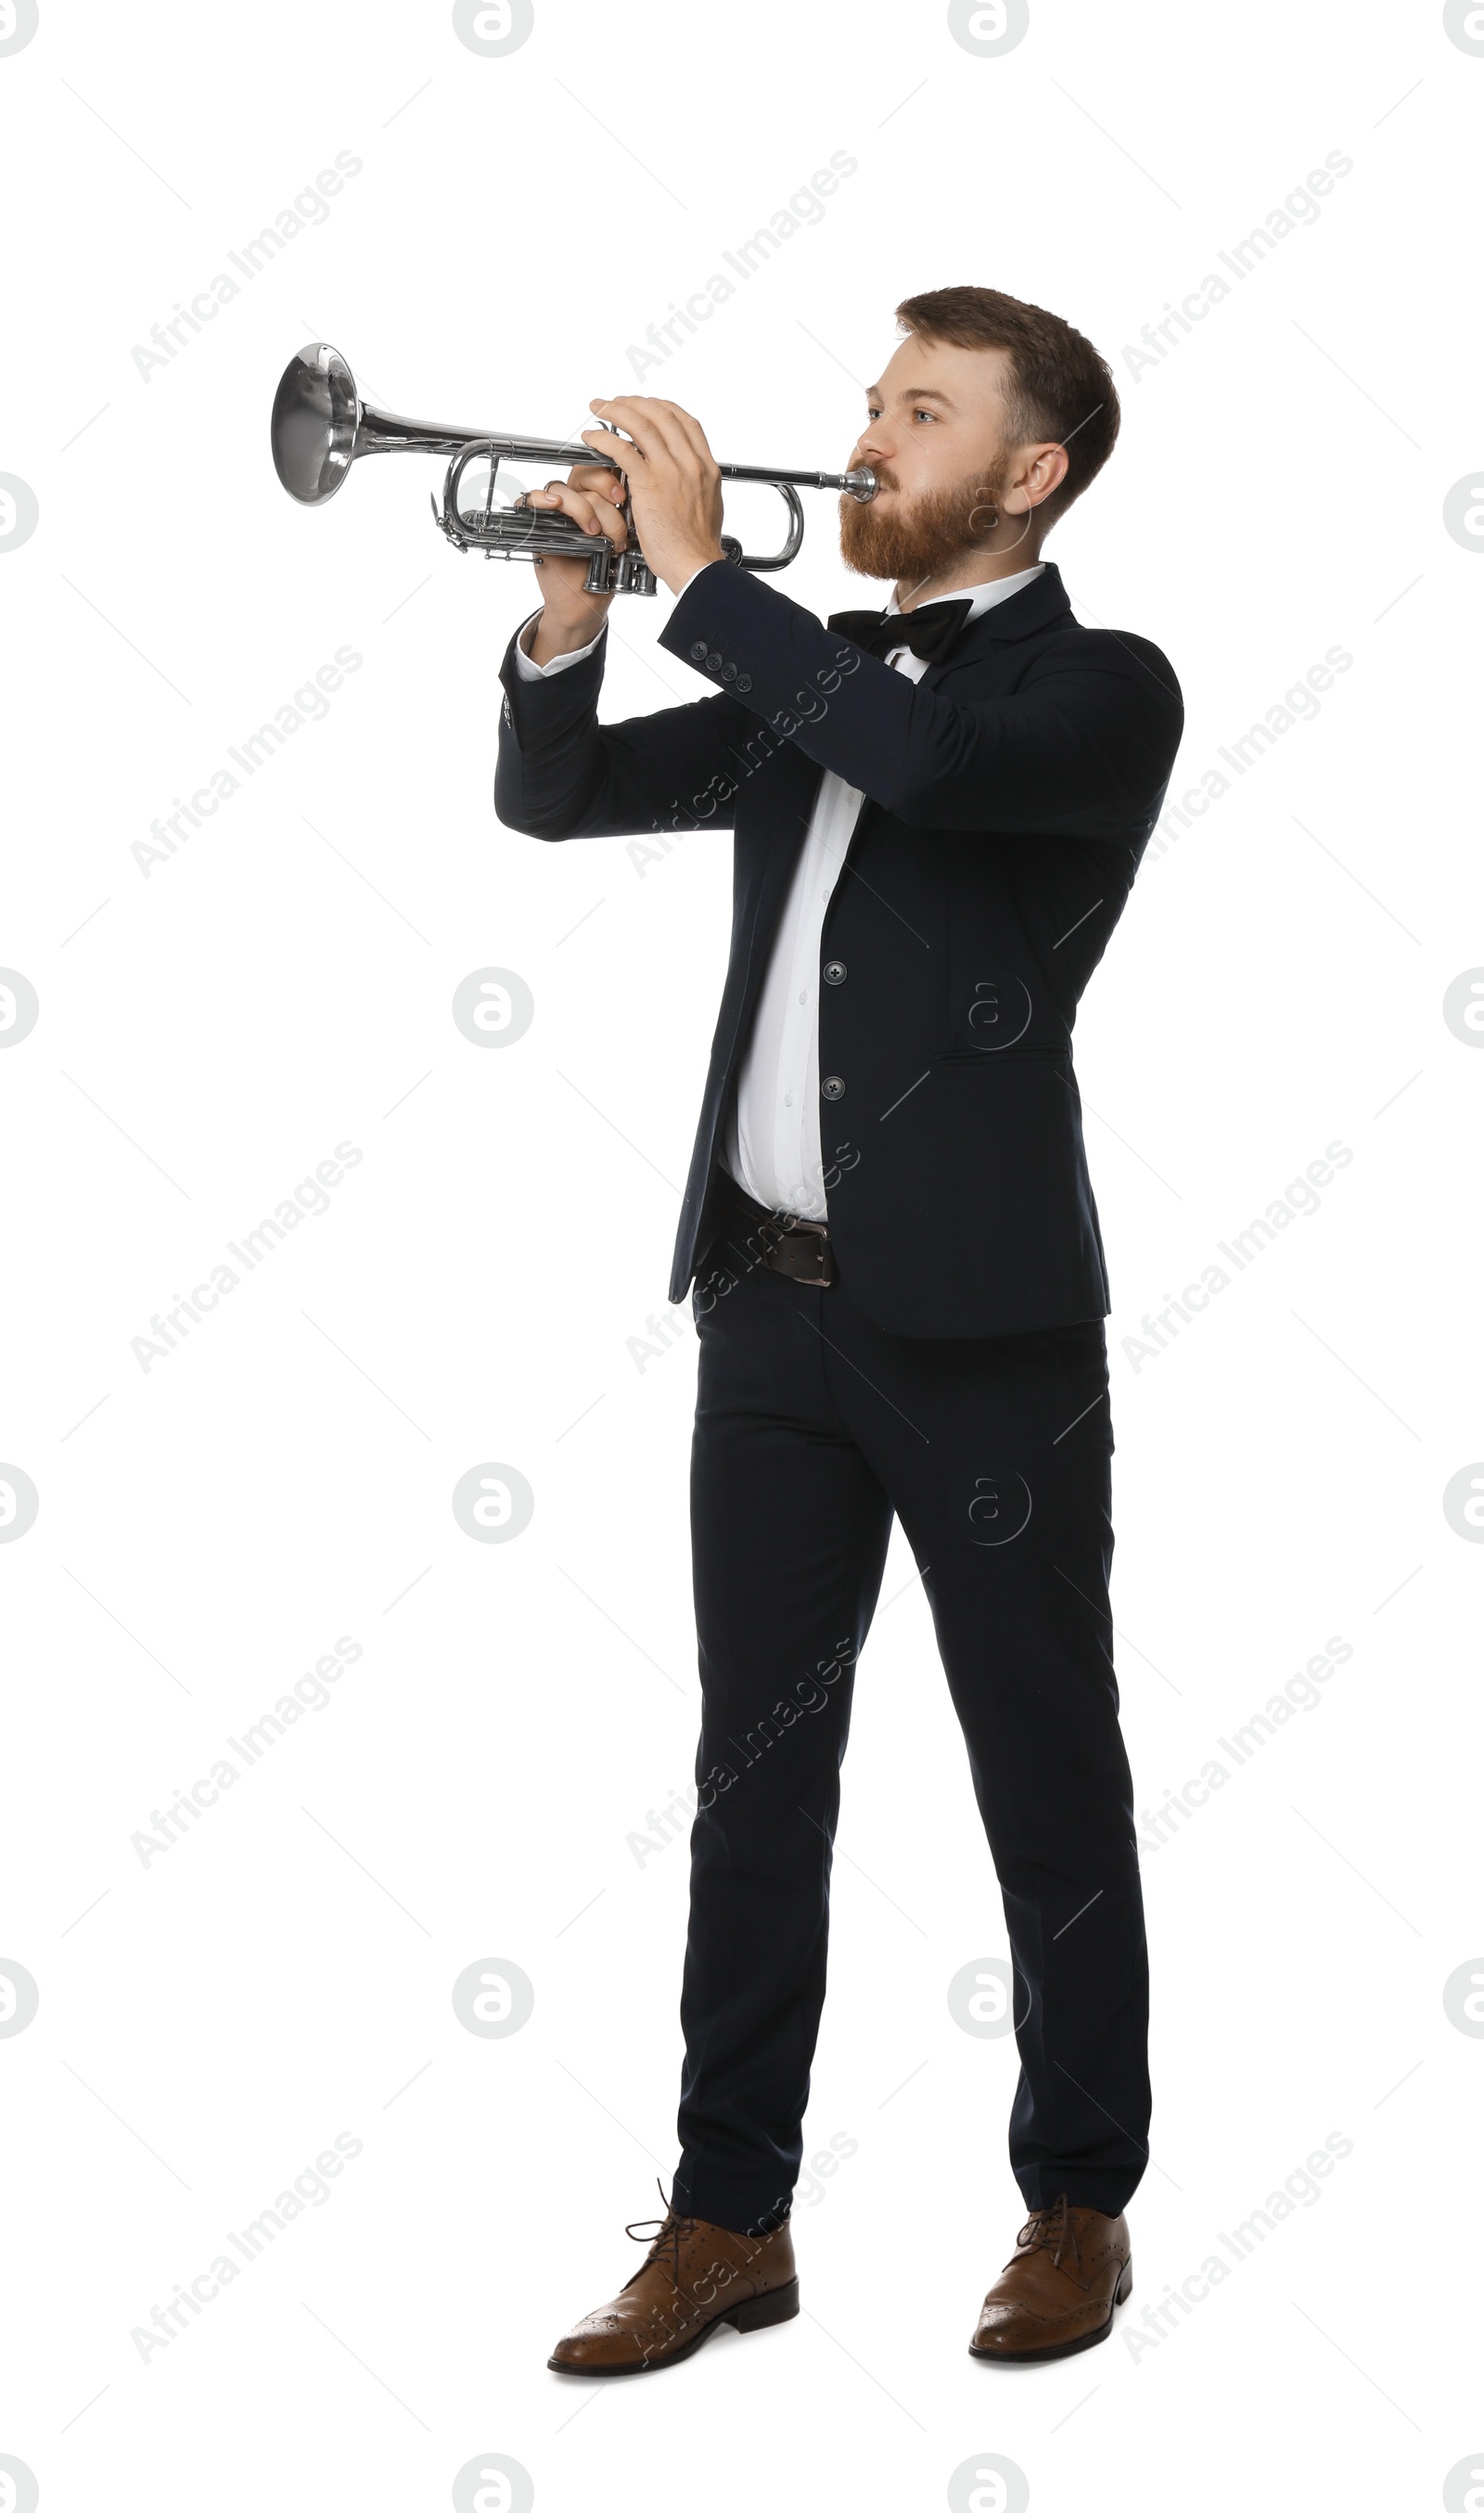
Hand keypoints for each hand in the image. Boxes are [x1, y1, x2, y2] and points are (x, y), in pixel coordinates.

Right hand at [519, 462, 627, 663]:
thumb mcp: (624, 539)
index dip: (612, 474)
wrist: (588, 603)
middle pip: (582, 473)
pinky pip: (531, 501)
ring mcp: (556, 513)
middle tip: (616, 508)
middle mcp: (576, 501)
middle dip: (602, 488)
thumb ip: (626, 514)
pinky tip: (555, 505)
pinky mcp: (537, 526)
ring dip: (581, 507)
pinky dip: (541, 499)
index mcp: (598, 498)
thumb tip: (639, 489)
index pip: (600, 467)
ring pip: (562, 488)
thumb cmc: (607, 572)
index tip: (623, 495)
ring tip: (594, 532)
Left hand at [580, 397, 725, 596]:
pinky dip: (604, 439)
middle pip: (661, 414)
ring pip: (640, 424)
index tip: (644, 406)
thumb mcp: (708, 505)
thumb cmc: (697, 546)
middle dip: (634, 402)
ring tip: (598, 409)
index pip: (684, 421)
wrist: (696, 566)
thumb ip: (695, 484)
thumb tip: (686, 476)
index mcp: (706, 466)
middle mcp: (690, 462)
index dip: (661, 407)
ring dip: (615, 411)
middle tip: (615, 402)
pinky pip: (622, 450)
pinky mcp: (650, 484)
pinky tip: (592, 439)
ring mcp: (671, 471)